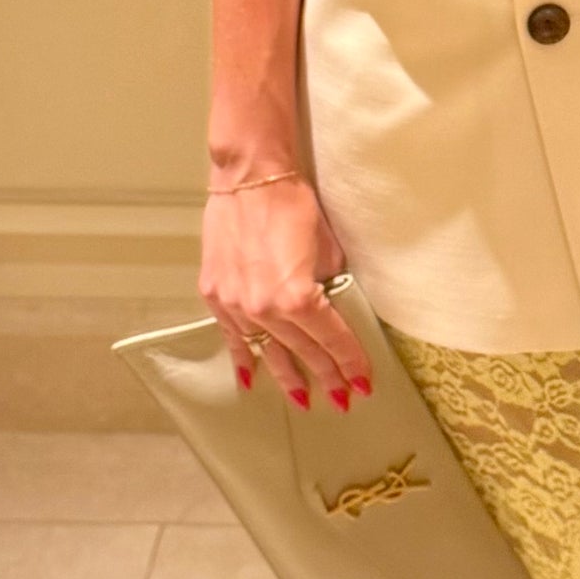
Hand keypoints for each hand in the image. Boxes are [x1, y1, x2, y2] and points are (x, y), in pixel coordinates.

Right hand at [200, 175, 372, 408]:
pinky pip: (232, 336)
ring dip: (286, 376)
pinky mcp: (216, 295)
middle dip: (325, 375)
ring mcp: (236, 305)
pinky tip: (250, 379)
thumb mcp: (327, 249)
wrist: (249, 179)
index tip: (363, 382)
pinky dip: (242, 358)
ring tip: (303, 399)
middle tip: (341, 397)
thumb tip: (333, 308)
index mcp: (297, 297)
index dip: (350, 362)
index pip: (331, 338)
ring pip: (266, 350)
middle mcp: (264, 308)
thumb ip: (328, 286)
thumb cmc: (293, 206)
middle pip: (302, 350)